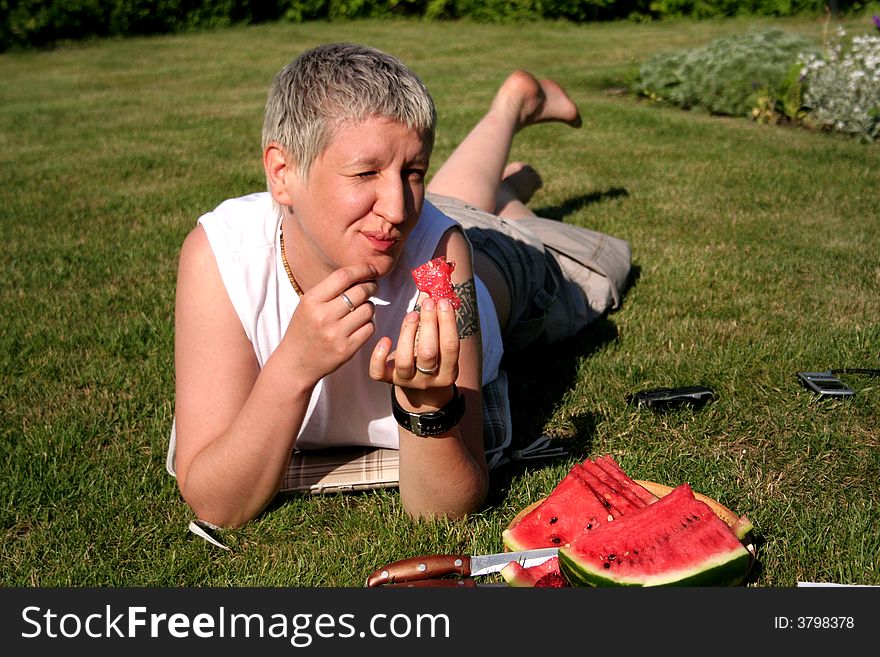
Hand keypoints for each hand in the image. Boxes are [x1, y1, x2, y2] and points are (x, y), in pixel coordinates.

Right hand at [281, 264, 378, 382]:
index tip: (370, 269)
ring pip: (368, 309)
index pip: (343, 276)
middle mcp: (323, 316)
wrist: (295, 364)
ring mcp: (336, 334)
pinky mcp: (346, 349)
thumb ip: (330, 290)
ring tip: (362, 309)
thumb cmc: (304, 330)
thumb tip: (361, 275)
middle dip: (370, 287)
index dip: (361, 269)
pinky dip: (368, 324)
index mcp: (311, 301)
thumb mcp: (307, 305)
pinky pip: (370, 328)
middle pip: (360, 291)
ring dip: (369, 307)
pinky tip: (360, 325)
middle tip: (372, 287)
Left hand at [369, 297, 459, 407]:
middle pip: (428, 353)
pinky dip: (379, 355)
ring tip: (412, 314)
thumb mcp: (443, 349)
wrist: (421, 390)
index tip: (443, 302)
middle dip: (428, 324)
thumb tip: (438, 296)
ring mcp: (406, 381)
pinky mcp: (388, 380)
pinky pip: (379, 372)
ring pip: (404, 360)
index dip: (447, 323)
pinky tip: (385, 339)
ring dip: (407, 333)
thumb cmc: (435, 359)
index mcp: (447, 372)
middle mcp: (428, 380)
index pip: (450, 347)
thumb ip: (441, 327)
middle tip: (427, 302)